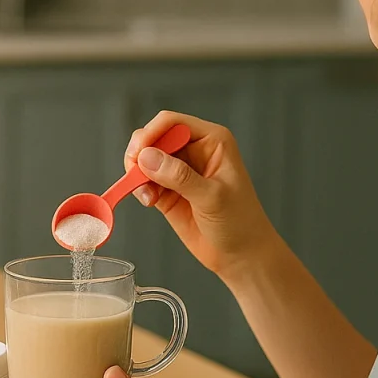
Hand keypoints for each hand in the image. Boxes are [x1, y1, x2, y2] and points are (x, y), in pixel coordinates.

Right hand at [124, 111, 278, 282]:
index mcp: (212, 141)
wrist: (241, 254)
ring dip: (138, 175)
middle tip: (136, 176)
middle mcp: (194, 150)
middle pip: (153, 137)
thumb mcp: (212, 197)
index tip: (138, 154)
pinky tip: (149, 201)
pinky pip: (144, 180)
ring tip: (147, 196)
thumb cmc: (240, 222)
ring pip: (145, 159)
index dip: (151, 134)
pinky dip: (139, 189)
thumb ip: (180, 176)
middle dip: (140, 155)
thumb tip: (148, 157)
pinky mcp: (168, 190)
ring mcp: (179, 170)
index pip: (172, 123)